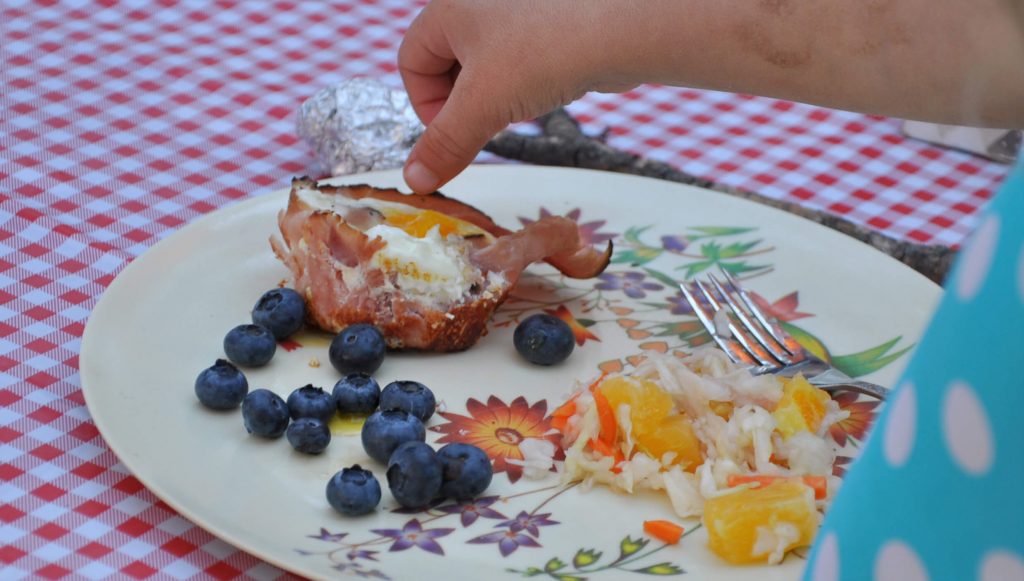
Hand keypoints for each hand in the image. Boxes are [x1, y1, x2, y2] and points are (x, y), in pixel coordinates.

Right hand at [398, 0, 632, 192]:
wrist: (624, 28)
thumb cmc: (544, 54)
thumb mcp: (483, 106)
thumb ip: (445, 144)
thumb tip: (413, 181)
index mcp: (450, 8)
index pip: (411, 60)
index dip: (425, 105)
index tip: (453, 133)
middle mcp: (479, 2)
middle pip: (445, 62)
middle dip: (460, 102)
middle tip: (485, 124)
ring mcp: (516, 11)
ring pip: (485, 65)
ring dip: (493, 96)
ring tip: (518, 105)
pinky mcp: (549, 25)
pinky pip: (520, 59)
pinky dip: (524, 82)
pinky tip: (546, 89)